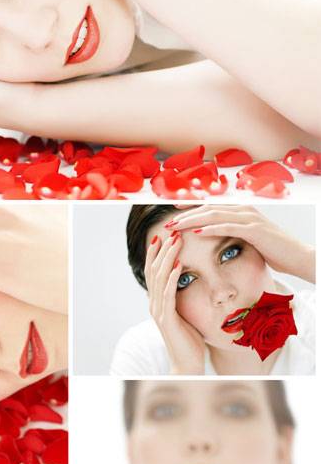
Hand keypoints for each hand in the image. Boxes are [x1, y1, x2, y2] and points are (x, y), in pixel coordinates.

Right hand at [146, 233, 205, 373]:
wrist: (188, 364)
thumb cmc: (191, 339)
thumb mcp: (187, 313)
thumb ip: (184, 297)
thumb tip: (191, 281)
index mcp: (159, 301)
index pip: (155, 271)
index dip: (158, 253)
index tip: (166, 235)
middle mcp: (155, 304)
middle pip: (154, 270)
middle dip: (162, 250)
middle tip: (172, 232)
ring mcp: (159, 312)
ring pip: (159, 279)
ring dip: (168, 259)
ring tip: (175, 242)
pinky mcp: (167, 320)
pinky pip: (168, 295)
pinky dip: (172, 279)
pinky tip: (179, 266)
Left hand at [170, 206, 315, 283]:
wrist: (298, 257)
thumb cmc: (275, 251)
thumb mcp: (251, 240)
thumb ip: (235, 235)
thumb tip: (219, 238)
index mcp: (241, 211)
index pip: (211, 206)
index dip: (190, 208)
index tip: (171, 213)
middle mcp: (244, 210)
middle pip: (208, 208)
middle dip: (185, 214)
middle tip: (167, 222)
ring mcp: (250, 218)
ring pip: (215, 214)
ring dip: (193, 219)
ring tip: (176, 226)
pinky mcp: (255, 230)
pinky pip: (229, 226)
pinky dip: (212, 227)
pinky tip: (197, 231)